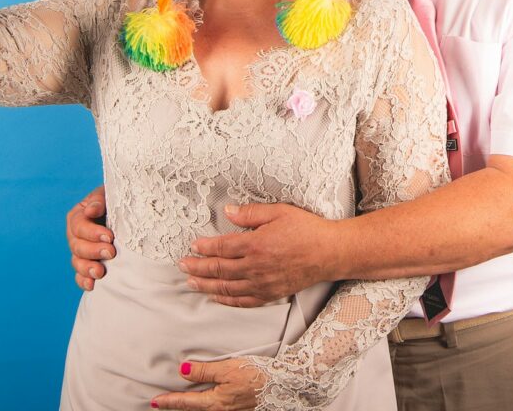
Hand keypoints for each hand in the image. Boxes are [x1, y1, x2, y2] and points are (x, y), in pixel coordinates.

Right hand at [66, 185, 114, 290]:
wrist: (128, 212)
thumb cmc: (118, 199)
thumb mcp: (109, 194)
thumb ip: (99, 200)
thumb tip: (90, 211)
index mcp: (78, 215)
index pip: (79, 225)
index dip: (92, 232)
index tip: (109, 236)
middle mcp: (76, 234)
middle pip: (76, 245)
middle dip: (93, 251)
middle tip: (111, 252)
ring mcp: (81, 251)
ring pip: (77, 262)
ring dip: (87, 268)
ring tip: (100, 272)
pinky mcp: (87, 263)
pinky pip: (80, 275)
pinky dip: (84, 281)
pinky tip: (91, 285)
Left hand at [151, 358, 264, 409]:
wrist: (281, 386)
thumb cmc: (255, 374)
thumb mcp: (227, 369)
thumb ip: (204, 370)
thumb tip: (182, 371)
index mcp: (215, 402)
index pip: (186, 402)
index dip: (170, 401)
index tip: (154, 401)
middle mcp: (221, 410)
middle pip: (194, 410)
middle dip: (177, 407)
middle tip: (161, 404)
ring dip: (191, 408)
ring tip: (180, 403)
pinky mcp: (240, 409)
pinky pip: (216, 409)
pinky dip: (206, 407)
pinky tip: (207, 402)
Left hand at [178, 203, 338, 306]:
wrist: (330, 252)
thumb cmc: (307, 229)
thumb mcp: (278, 212)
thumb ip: (251, 213)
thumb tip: (228, 211)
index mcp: (256, 244)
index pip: (222, 247)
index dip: (205, 247)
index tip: (193, 245)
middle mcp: (256, 267)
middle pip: (220, 269)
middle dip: (198, 267)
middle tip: (183, 266)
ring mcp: (263, 283)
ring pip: (228, 288)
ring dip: (207, 285)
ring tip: (192, 282)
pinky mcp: (271, 293)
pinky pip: (244, 300)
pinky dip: (228, 300)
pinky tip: (217, 297)